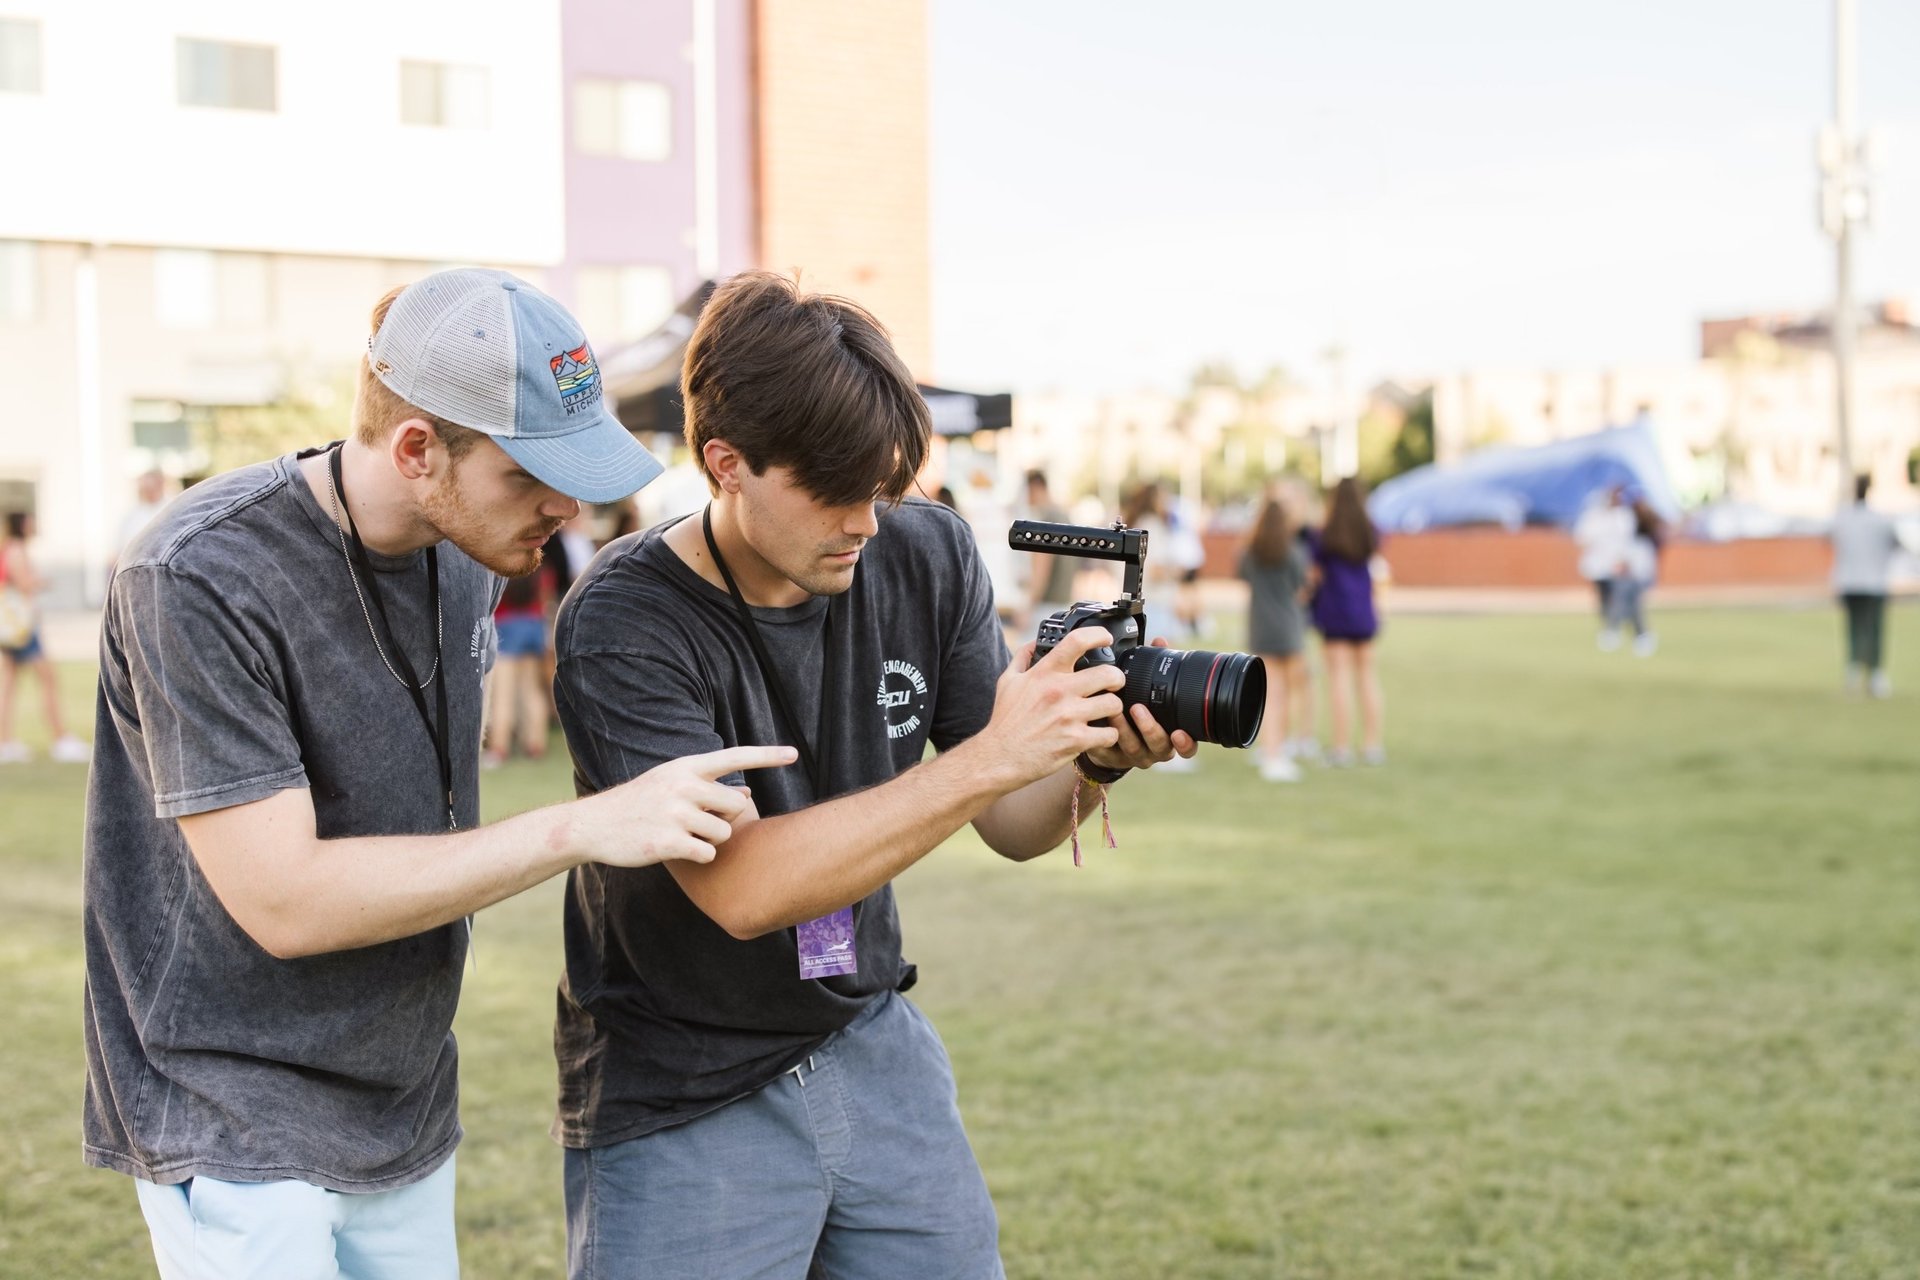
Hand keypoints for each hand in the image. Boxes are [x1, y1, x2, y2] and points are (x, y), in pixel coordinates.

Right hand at [577, 745, 797, 867]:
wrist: (594, 825)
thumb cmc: (638, 803)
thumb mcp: (669, 783)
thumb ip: (706, 786)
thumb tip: (747, 794)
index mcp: (685, 767)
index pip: (734, 756)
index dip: (767, 755)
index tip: (794, 754)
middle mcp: (683, 786)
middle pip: (736, 806)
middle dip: (724, 818)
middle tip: (696, 821)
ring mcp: (675, 814)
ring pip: (724, 833)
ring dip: (711, 840)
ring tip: (682, 834)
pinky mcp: (669, 842)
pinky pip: (708, 854)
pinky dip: (699, 857)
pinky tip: (677, 850)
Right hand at [979, 627, 1126, 788]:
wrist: (1000, 756)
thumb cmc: (1005, 720)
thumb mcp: (1008, 681)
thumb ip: (1022, 658)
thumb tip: (1035, 642)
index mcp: (1044, 673)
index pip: (1077, 641)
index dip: (1098, 635)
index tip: (1105, 639)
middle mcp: (1059, 691)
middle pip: (1108, 674)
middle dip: (1117, 678)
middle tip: (1114, 684)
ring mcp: (1069, 716)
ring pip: (1114, 704)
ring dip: (1114, 708)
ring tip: (1106, 712)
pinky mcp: (1076, 740)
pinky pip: (1110, 734)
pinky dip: (1109, 736)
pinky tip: (1100, 735)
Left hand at [1083, 638, 1197, 772]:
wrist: (1110, 736)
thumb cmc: (1135, 712)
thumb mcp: (1150, 692)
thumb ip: (1158, 668)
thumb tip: (1160, 641)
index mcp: (1170, 736)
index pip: (1186, 746)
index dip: (1186, 743)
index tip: (1180, 732)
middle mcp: (1155, 748)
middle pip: (1160, 746)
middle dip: (1150, 728)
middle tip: (1137, 709)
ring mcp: (1134, 755)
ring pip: (1134, 748)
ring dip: (1124, 728)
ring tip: (1114, 710)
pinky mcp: (1112, 758)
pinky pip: (1109, 751)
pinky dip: (1105, 737)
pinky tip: (1098, 725)